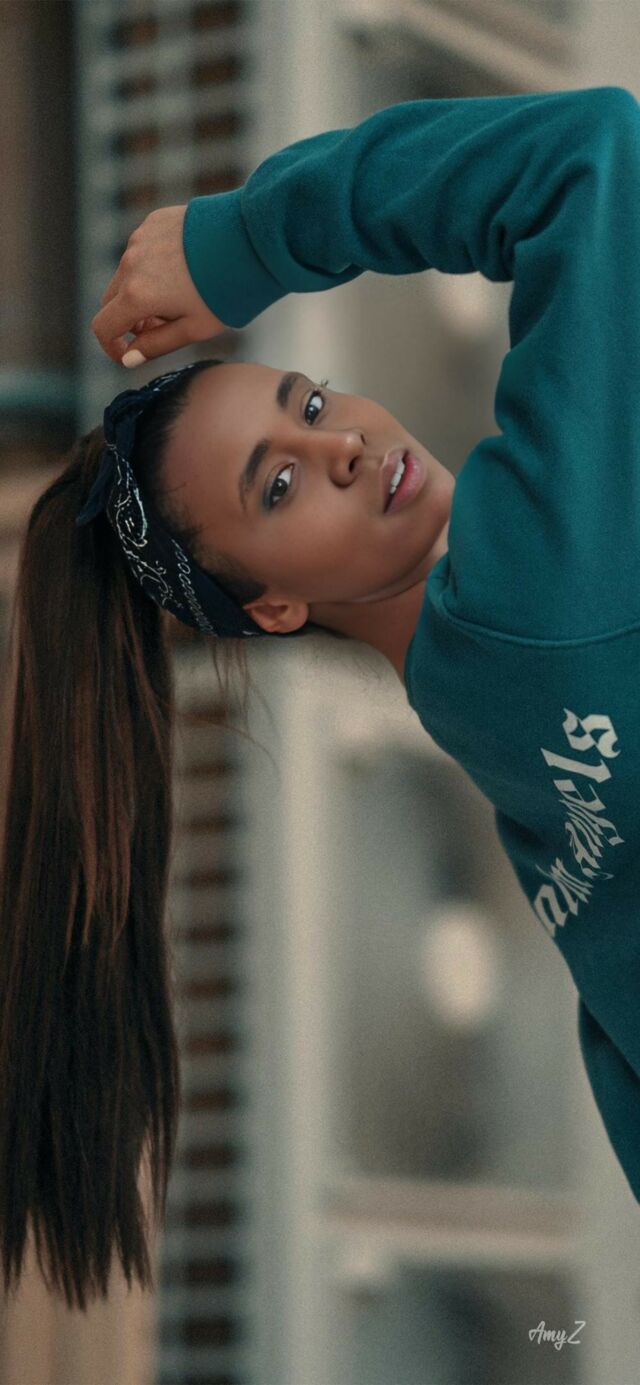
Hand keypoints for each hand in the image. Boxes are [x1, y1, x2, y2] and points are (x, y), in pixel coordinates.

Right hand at [90, 204, 228, 365]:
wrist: (253, 240)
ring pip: (126, 274)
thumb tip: (130, 358)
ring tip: (179, 296)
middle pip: (112, 301)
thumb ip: (156, 345)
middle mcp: (130, 264)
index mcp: (137, 295)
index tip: (129, 354)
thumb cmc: (227, 290)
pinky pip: (141, 250)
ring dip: (140, 291)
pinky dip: (151, 266)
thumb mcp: (194, 329)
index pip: (103, 327)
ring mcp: (140, 239)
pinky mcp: (152, 221)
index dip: (112, 347)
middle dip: (129, 319)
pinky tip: (184, 268)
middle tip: (162, 325)